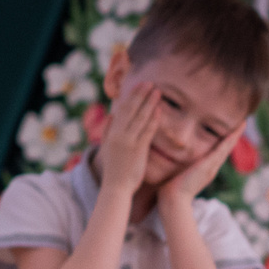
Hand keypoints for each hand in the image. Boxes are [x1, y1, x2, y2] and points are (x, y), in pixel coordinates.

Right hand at [99, 80, 160, 195]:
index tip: (140, 85)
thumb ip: (109, 130)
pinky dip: (153, 120)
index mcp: (113, 131)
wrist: (116, 187)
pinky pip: (147, 132)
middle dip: (141, 94)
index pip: (124, 109)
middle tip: (151, 82)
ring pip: (140, 118)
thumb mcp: (108, 147)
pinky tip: (159, 110)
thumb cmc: (114, 169)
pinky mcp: (138, 150)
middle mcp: (120, 134)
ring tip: (157, 91)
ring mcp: (129, 141)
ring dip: (149, 103)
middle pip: (132, 109)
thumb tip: (112, 115)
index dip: (132, 96)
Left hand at [162, 116, 246, 206]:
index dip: (223, 142)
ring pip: (227, 147)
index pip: (217, 152)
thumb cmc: (170, 188)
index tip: (228, 131)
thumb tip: (170, 160)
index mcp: (205, 169)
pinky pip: (223, 147)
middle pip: (226, 149)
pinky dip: (231, 137)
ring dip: (236, 135)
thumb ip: (178, 166)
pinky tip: (237, 128)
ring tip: (243, 122)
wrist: (173, 199)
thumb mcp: (176, 173)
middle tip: (242, 123)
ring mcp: (213, 166)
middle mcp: (212, 167)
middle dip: (234, 136)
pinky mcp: (210, 164)